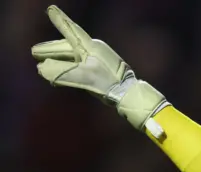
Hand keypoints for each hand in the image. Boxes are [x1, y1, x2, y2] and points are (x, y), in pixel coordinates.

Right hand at [32, 5, 167, 138]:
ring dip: (58, 58)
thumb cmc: (109, 83)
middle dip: (51, 49)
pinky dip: (67, 66)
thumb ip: (62, 72)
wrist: (128, 94)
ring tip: (42, 62)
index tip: (51, 10)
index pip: (72, 31)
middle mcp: (94, 50)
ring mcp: (98, 60)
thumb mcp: (84, 77)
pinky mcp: (100, 70)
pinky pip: (78, 64)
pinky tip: (61, 72)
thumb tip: (42, 69)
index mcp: (91, 47)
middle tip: (35, 52)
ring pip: (72, 56)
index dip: (60, 21)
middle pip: (68, 46)